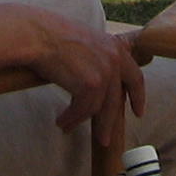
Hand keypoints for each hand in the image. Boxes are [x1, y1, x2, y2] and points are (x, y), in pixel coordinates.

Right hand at [23, 10, 147, 152]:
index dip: (137, 97)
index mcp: (115, 47)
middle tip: (105, 139)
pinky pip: (82, 111)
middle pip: (116, 100)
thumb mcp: (86, 42)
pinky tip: (61, 121)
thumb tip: (99, 83)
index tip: (138, 112)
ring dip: (80, 121)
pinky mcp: (91, 85)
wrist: (37, 35)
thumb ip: (99, 58)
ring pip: (99, 109)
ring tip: (67, 126)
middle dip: (109, 122)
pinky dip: (70, 118)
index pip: (135, 77)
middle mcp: (115, 59)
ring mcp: (105, 73)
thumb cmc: (52, 36)